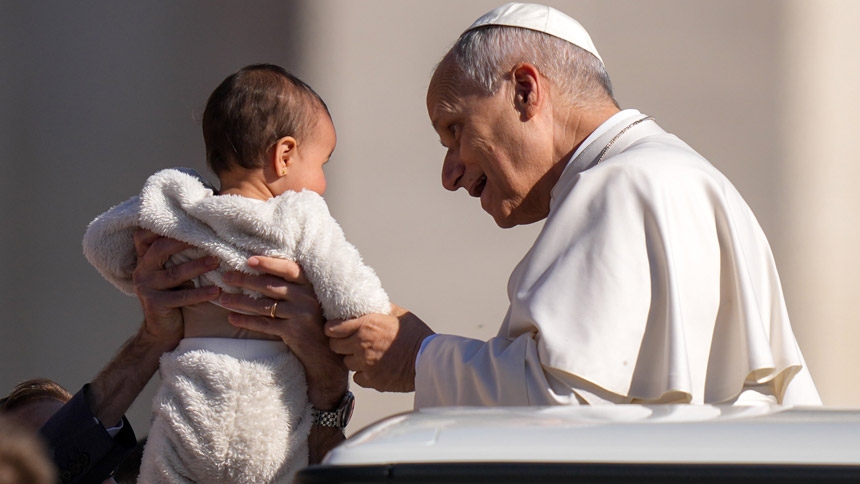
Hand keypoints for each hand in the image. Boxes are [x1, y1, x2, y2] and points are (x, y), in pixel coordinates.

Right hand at [131, 230, 219, 346]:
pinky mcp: (154, 304)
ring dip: (197, 266)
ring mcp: (146, 287)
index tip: (187, 220)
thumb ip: (181, 255)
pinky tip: (217, 291)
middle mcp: (142, 270)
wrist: (163, 331)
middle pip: (160, 249)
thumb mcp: (176, 273)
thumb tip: (210, 234)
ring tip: (216, 262)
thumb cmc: (176, 295)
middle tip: (208, 239)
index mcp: (146, 259)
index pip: (145, 236)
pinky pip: (181, 296)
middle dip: (184, 243)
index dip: (162, 227)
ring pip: (173, 273)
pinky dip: (200, 293)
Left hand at [219, 256, 347, 408]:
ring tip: (223, 298)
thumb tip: (263, 272)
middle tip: (226, 276)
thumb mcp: (309, 301)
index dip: (268, 263)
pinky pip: (264, 324)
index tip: (248, 260)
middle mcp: (307, 298)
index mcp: (310, 286)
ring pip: (264, 305)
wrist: (326, 353)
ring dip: (240, 301)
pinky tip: (232, 319)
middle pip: (271, 285)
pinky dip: (246, 321)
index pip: (288, 269)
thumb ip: (294, 288)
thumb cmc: (314, 323)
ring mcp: (301, 315)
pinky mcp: (294, 332)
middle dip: (246, 280)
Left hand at [326, 304, 434, 392]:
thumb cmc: (416, 335)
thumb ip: (379, 309)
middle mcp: (361, 345)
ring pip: (346, 363)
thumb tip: (370, 305)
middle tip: (350, 342)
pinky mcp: (373, 380)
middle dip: (340, 343)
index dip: (332, 329)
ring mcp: (366, 364)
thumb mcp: (398, 313)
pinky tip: (373, 368)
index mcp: (366, 325)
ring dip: (353, 359)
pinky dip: (363, 374)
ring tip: (366, 355)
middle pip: (335, 346)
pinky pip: (358, 378)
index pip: (333, 328)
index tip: (334, 329)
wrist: (429, 359)